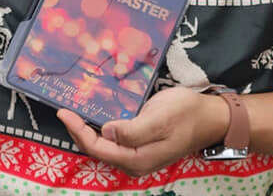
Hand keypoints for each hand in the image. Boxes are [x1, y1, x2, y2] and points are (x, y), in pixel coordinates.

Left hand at [56, 87, 229, 176]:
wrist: (209, 117)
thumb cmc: (186, 115)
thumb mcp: (160, 118)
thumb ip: (133, 130)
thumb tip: (107, 132)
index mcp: (137, 159)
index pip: (97, 148)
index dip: (77, 131)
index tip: (63, 112)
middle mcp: (134, 162)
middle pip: (96, 150)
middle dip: (77, 132)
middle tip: (63, 109)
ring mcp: (136, 155)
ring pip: (102, 146)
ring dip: (86, 130)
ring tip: (72, 111)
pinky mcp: (138, 146)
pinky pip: (112, 140)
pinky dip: (98, 128)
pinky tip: (93, 115)